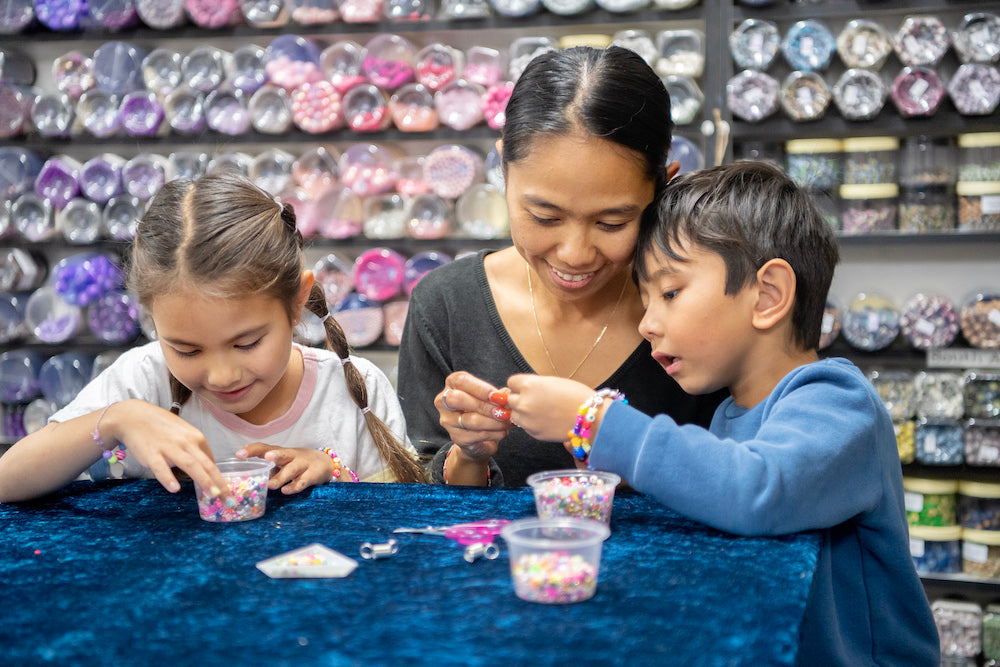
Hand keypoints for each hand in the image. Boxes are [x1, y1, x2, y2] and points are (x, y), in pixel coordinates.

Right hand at [105, 399, 229, 497]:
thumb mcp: (183, 433)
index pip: (211, 461)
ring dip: (203, 480)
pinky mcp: (151, 453)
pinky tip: (174, 489)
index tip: (225, 492)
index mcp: (196, 437)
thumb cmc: (160, 426)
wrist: (133, 416)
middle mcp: (186, 442)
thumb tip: (206, 465)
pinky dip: (168, 478)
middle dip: (219, 483)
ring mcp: (169, 448)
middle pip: (206, 465)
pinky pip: (161, 468)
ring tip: (213, 495)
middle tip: (229, 500)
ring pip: (190, 465)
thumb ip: (195, 449)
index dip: (219, 478)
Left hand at [236, 443, 333, 493]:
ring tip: (271, 485)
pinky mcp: (312, 474)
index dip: (252, 450)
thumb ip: (267, 470)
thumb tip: (247, 481)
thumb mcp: (282, 464)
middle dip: (274, 455)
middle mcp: (291, 456)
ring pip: (292, 469)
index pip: (264, 447)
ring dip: (281, 477)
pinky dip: (294, 486)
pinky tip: (286, 490)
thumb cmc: (297, 464)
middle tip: (265, 458)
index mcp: (280, 452)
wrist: (326, 463)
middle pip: (282, 453)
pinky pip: (303, 481)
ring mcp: (303, 464)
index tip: (238, 454)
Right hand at [436, 371, 511, 463]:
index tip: (498, 396)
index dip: (481, 388)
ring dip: (494, 422)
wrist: (478, 437)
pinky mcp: (456, 437)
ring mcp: (448, 421)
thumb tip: (508, 395)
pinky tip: (503, 432)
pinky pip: (476, 435)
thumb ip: (498, 394)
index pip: (461, 381)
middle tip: (503, 411)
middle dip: (484, 405)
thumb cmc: (483, 410)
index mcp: (452, 384)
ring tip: (507, 422)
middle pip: (458, 399)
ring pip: (470, 420)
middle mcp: (444, 401)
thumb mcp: (490, 397)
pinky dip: (494, 433)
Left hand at [506, 374, 593, 443]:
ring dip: (522, 412)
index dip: (519, 384)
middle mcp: (524, 402)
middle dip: (519, 398)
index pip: (511, 382)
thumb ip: (533, 385)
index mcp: (529, 385)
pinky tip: (545, 419)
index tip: (526, 387)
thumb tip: (521, 389)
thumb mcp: (552, 382)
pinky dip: (531, 423)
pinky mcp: (533, 433)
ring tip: (539, 410)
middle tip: (534, 399)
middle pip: (509, 399)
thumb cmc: (576, 396)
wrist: (590, 418)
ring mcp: (527, 420)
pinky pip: (524, 426)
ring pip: (514, 414)